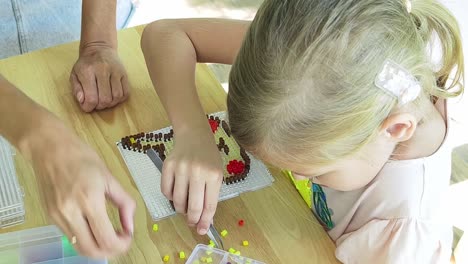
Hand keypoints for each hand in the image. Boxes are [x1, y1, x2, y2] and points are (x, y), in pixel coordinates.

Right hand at [26, 120, 135, 257]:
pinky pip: (70, 236)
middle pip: (91, 250)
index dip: (121, 245)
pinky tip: (94, 227)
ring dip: (97, 247)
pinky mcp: (50, 217)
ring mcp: (57, 216)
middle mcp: (70, 212)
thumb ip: (125, 203)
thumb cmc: (82, 158)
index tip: (128, 237)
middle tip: (120, 242)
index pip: (106, 238)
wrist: (50, 148)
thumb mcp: (110, 177)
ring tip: (109, 235)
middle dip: (110, 251)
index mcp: (89, 200)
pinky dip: (85, 238)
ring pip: (79, 247)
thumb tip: (130, 226)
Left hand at [70, 46, 128, 111]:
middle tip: (96, 103)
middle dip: (100, 106)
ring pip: (117, 97)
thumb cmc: (85, 64)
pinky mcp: (124, 74)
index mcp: (87, 71)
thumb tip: (82, 102)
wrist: (99, 48)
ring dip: (110, 103)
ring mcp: (116, 71)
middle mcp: (103, 70)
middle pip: (105, 99)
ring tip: (105, 100)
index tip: (87, 106)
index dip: (89, 107)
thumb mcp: (74, 74)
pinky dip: (120, 99)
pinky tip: (113, 96)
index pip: (91, 98)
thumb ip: (76, 89)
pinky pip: (125, 92)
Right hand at [161, 126, 222, 234]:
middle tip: (192, 222)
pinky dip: (170, 197)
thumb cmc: (208, 157)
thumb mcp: (216, 174)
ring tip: (184, 206)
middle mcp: (197, 172)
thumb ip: (211, 196)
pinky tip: (176, 193)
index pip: (209, 205)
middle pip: (193, 206)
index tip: (202, 230)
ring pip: (177, 201)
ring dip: (181, 209)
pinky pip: (166, 191)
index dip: (205, 221)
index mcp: (213, 175)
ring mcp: (181, 169)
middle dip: (192, 219)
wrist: (194, 135)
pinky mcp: (167, 166)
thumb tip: (205, 220)